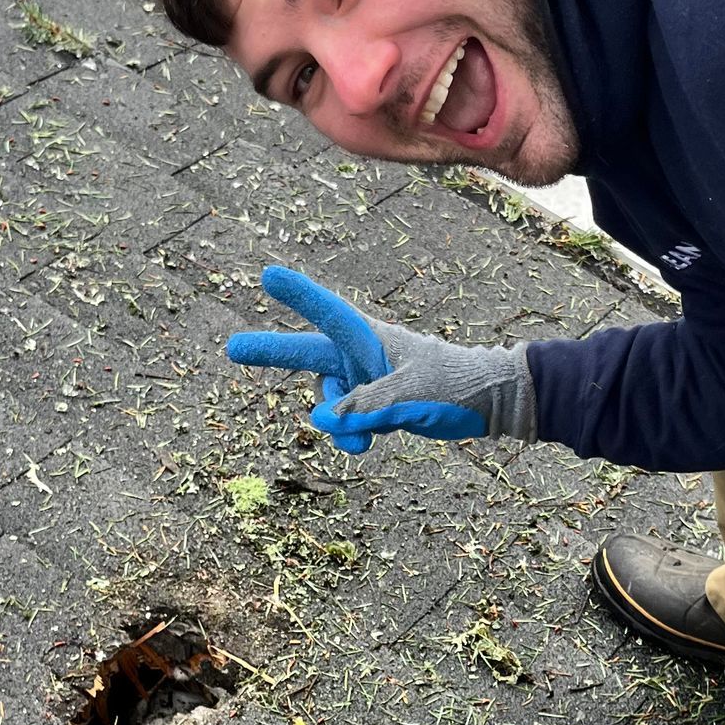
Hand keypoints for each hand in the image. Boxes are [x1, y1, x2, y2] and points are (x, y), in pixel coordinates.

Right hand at [226, 264, 535, 454]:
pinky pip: (347, 422)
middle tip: (233, 349)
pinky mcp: (376, 405)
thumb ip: (365, 407)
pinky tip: (365, 447)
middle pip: (308, 354)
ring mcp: (367, 381)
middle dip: (273, 353)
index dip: (298, 296)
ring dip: (340, 423)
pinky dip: (350, 435)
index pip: (327, 313)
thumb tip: (322, 421)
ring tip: (363, 442)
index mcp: (371, 339)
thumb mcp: (410, 396)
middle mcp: (362, 356)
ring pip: (330, 403)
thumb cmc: (456, 385)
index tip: (269, 276)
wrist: (491, 402)